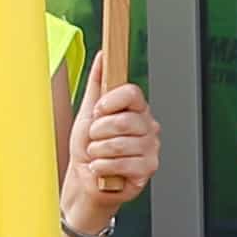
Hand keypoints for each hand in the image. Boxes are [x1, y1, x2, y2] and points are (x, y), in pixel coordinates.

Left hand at [64, 77, 157, 233]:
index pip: (132, 93)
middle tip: (95, 139)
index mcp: (137, 110)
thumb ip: (97, 83)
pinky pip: (122, 163)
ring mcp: (151, 149)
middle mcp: (148, 128)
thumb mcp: (88, 112)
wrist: (85, 180)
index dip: (111, 101)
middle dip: (98, 132)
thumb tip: (103, 56)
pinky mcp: (148, 170)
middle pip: (124, 120)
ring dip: (98, 152)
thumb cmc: (88, 147)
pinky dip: (103, 167)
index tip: (98, 111)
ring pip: (120, 143)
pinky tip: (102, 169)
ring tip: (97, 156)